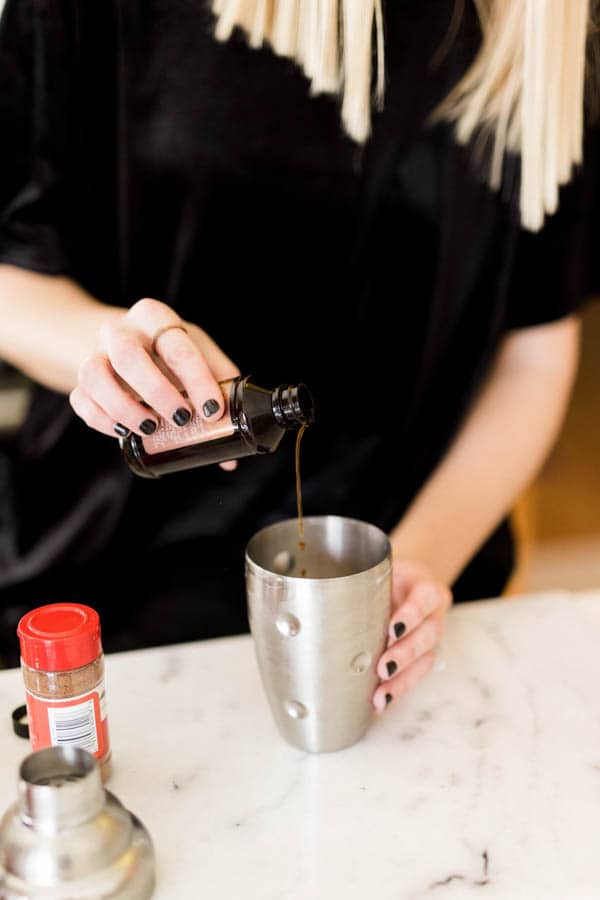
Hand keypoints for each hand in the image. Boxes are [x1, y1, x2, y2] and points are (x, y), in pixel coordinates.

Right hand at [69, 298, 239, 457]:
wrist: (124, 342)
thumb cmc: (170, 352)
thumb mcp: (200, 355)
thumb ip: (221, 392)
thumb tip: (230, 456)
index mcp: (155, 317)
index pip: (177, 346)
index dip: (197, 380)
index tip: (212, 409)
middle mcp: (120, 331)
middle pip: (127, 355)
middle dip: (156, 391)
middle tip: (182, 418)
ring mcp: (94, 354)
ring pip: (94, 375)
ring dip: (123, 407)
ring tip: (151, 429)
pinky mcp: (81, 381)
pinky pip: (81, 401)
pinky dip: (102, 420)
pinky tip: (125, 433)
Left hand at [372, 560, 451, 712]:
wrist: (403, 585)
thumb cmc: (386, 578)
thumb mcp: (379, 572)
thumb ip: (362, 579)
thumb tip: (327, 592)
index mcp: (424, 588)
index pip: (424, 599)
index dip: (411, 615)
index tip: (392, 630)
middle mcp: (433, 614)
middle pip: (428, 635)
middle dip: (405, 654)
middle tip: (383, 667)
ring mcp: (430, 636)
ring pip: (426, 660)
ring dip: (402, 680)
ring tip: (381, 695)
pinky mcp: (423, 656)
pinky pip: (415, 675)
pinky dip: (398, 690)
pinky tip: (380, 702)